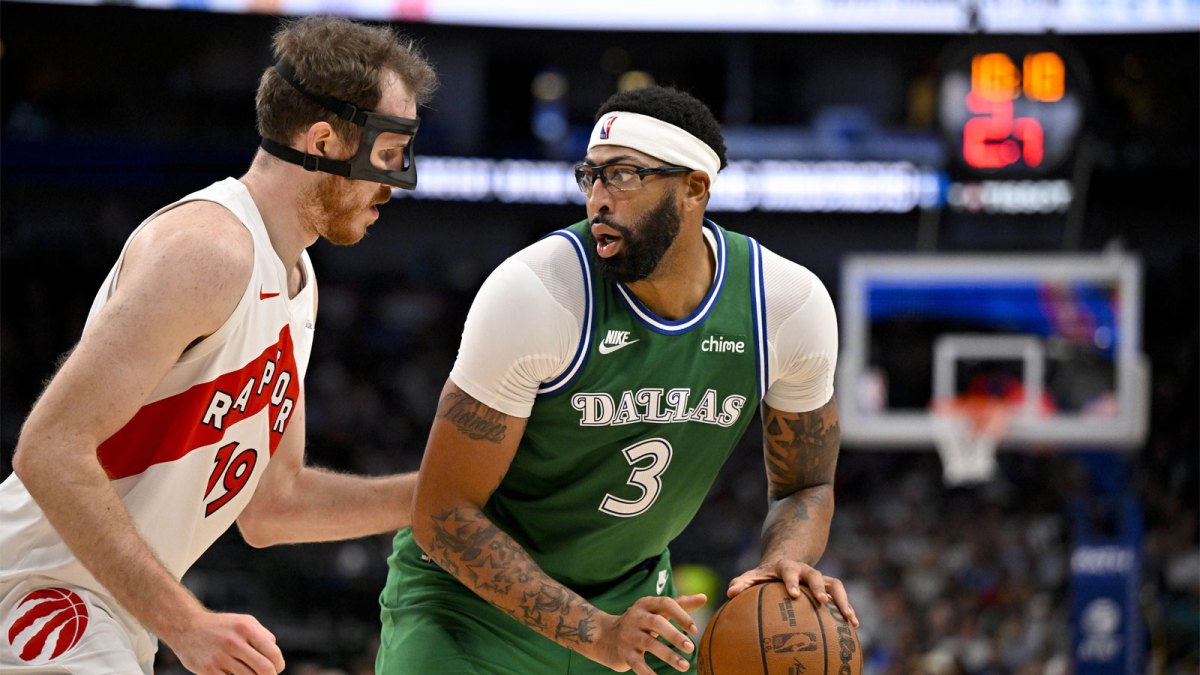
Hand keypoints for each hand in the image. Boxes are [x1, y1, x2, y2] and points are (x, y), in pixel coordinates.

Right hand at [165, 611, 284, 674]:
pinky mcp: (208, 670)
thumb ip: (263, 636)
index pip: (273, 653)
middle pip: (264, 669)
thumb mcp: (244, 622)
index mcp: (246, 628)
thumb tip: (276, 656)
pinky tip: (234, 674)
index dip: (278, 665)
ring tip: (251, 673)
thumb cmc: (222, 626)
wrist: (187, 627)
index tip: (277, 668)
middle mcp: (234, 641)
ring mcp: (220, 657)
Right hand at [587, 593, 706, 674]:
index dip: (681, 615)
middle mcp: (636, 617)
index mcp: (646, 604)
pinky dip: (649, 673)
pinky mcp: (624, 654)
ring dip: (668, 656)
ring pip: (649, 644)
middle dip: (674, 636)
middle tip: (691, 648)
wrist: (605, 636)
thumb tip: (704, 597)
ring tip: (684, 666)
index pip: (665, 603)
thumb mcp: (656, 610)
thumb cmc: (640, 622)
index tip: (695, 629)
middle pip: (657, 623)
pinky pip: (638, 664)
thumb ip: (680, 605)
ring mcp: (629, 635)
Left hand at [727, 560, 857, 627]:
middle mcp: (805, 570)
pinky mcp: (829, 587)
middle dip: (820, 588)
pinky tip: (854, 626)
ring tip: (849, 619)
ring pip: (835, 585)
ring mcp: (819, 578)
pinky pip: (841, 596)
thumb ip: (741, 583)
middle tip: (823, 601)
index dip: (792, 581)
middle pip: (816, 575)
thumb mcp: (751, 576)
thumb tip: (730, 593)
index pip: (788, 571)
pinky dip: (848, 609)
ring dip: (843, 600)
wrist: (784, 562)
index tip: (793, 594)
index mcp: (785, 567)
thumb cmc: (764, 575)